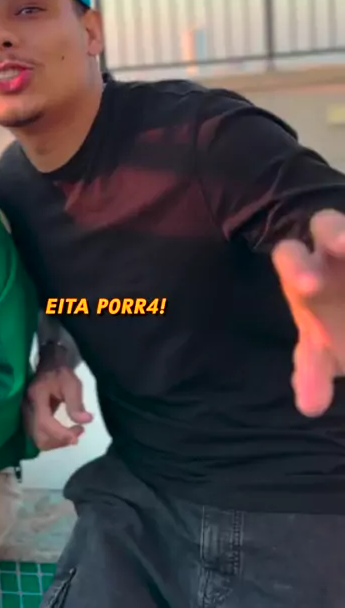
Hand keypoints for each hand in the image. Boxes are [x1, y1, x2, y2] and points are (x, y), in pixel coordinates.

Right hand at [24, 363, 92, 449]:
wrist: (47, 367)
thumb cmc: (60, 373)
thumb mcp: (72, 383)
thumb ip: (76, 403)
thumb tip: (86, 421)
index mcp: (36, 396)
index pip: (44, 423)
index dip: (61, 434)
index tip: (79, 433)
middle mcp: (27, 409)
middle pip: (40, 437)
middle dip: (61, 440)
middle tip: (79, 431)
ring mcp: (25, 416)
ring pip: (39, 440)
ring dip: (58, 442)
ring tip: (74, 432)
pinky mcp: (29, 421)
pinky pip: (39, 437)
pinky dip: (54, 440)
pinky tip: (65, 433)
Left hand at [272, 209, 344, 416]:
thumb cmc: (335, 329)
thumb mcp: (324, 351)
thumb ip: (313, 372)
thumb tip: (308, 404)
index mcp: (306, 272)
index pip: (291, 256)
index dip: (297, 266)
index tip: (309, 286)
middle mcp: (333, 250)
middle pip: (326, 225)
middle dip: (334, 234)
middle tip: (343, 247)